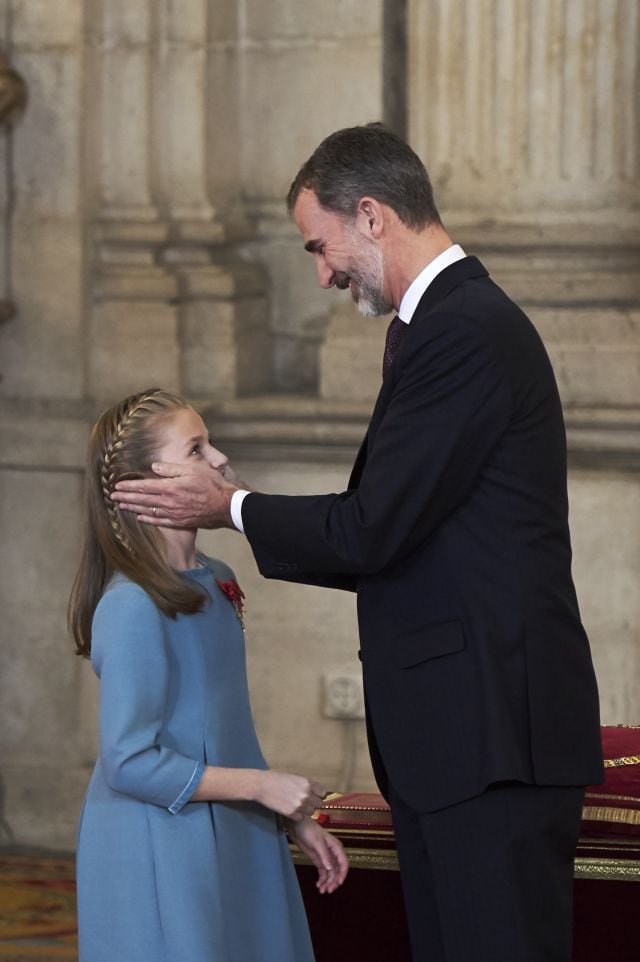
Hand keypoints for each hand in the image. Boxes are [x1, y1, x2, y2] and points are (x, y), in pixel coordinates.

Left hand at [111, 461, 239, 528]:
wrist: (227, 506)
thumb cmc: (212, 485)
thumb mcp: (193, 470)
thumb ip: (171, 469)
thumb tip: (153, 468)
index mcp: (171, 487)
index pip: (144, 487)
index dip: (129, 487)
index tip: (117, 486)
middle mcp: (169, 502)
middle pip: (143, 500)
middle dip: (126, 498)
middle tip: (112, 497)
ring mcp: (174, 514)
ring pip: (148, 511)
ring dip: (133, 508)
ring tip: (121, 506)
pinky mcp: (180, 522)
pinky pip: (159, 521)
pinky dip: (148, 519)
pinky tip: (140, 518)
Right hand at [254, 771, 325, 821]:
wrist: (261, 785)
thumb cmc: (275, 778)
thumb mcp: (294, 777)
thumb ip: (304, 784)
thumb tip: (312, 790)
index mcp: (307, 782)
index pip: (322, 793)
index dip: (318, 795)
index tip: (314, 796)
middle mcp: (306, 794)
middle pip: (319, 804)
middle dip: (313, 803)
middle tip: (304, 802)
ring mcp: (300, 805)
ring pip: (311, 812)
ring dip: (305, 810)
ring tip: (296, 806)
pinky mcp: (292, 813)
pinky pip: (301, 818)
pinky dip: (296, 816)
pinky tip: (289, 810)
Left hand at [286, 816, 348, 893]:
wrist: (297, 826)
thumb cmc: (309, 831)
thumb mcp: (317, 843)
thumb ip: (324, 856)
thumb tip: (330, 869)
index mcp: (336, 847)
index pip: (343, 863)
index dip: (343, 874)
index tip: (339, 883)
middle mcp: (333, 854)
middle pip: (337, 871)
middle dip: (334, 881)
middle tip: (328, 891)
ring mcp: (326, 858)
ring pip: (330, 873)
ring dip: (327, 882)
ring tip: (322, 891)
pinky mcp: (318, 860)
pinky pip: (323, 872)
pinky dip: (322, 879)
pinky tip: (318, 885)